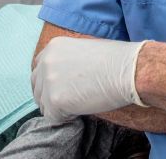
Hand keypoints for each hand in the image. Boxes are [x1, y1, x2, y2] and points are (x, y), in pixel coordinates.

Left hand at [31, 37, 147, 123]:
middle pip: (37, 87)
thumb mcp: (83, 49)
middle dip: (51, 96)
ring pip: (43, 104)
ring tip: (80, 103)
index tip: (62, 88)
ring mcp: (49, 81)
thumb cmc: (114, 60)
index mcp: (53, 46)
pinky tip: (81, 109)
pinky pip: (53, 118)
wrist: (127, 70)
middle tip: (71, 101)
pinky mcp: (55, 100)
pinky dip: (65, 118)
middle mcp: (46, 61)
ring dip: (58, 108)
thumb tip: (62, 77)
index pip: (39, 68)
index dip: (49, 82)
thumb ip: (66, 60)